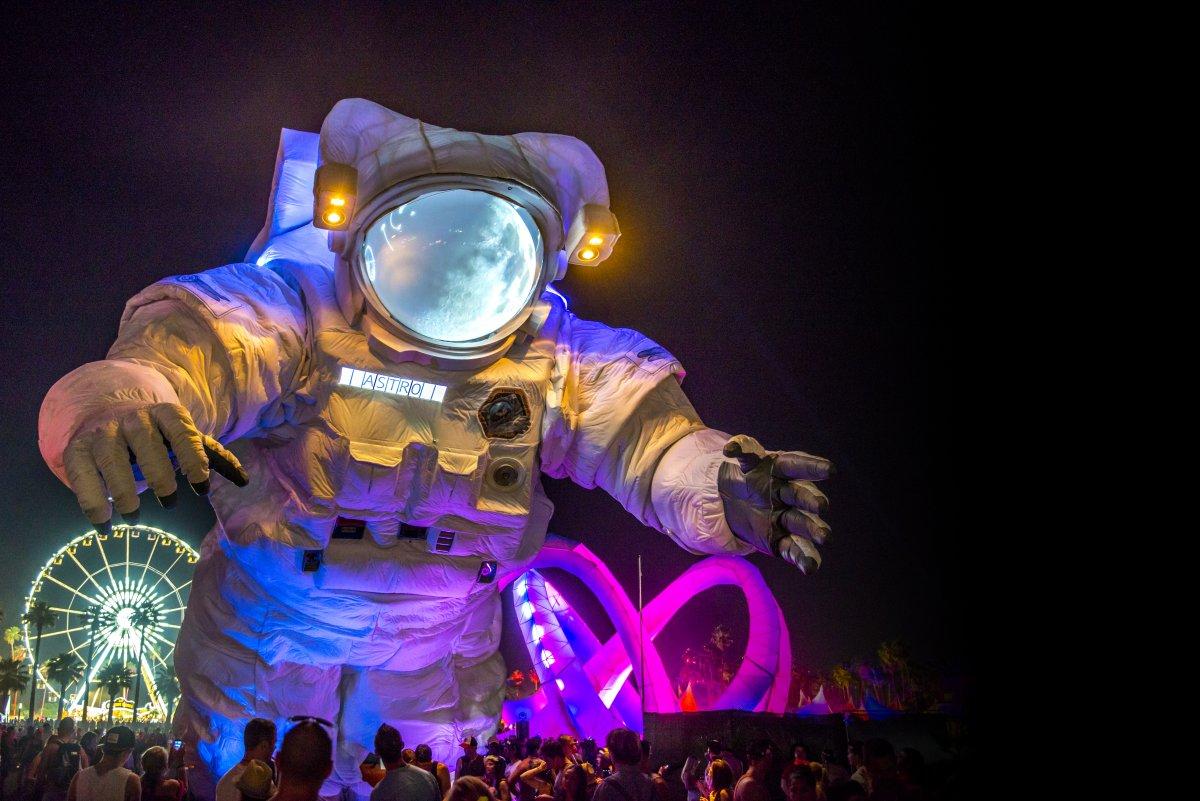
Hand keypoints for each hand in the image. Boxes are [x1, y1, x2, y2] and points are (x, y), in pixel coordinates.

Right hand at [62, 402, 248, 532]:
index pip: (183, 432)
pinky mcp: (77, 449)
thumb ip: (213, 457)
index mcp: (167, 415)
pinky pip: (81, 475)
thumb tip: (245, 481)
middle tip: (170, 502)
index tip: (202, 487)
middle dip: (159, 474)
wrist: (108, 412)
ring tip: (134, 518)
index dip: (193, 458)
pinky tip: (104, 525)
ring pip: (111, 460)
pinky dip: (92, 502)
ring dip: (123, 491)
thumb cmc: (158, 434)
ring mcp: (103, 433)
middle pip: (147, 444)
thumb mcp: (186, 437)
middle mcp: (133, 419)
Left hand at [718, 434, 832, 573]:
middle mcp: (787, 494)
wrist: (730, 502)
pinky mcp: (779, 540)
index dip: (812, 467)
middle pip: (801, 496)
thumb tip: (732, 447)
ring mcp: (785, 518)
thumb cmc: (743, 476)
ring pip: (801, 523)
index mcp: (780, 470)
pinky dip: (802, 558)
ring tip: (824, 537)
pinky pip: (792, 549)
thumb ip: (742, 452)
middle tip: (822, 506)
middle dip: (811, 501)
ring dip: (814, 530)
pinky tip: (811, 567)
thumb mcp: (742, 463)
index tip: (830, 470)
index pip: (796, 465)